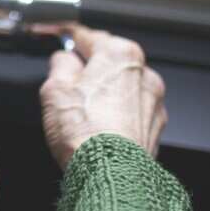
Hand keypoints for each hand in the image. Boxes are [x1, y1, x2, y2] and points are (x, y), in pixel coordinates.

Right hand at [39, 25, 166, 168]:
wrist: (111, 174)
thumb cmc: (85, 132)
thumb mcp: (54, 89)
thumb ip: (60, 65)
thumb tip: (64, 59)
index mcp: (120, 54)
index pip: (88, 36)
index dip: (68, 36)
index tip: (60, 36)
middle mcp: (144, 73)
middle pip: (110, 62)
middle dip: (89, 68)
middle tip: (65, 84)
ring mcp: (153, 102)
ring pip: (123, 88)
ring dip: (105, 93)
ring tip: (82, 112)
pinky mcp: (155, 128)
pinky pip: (132, 112)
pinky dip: (117, 115)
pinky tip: (99, 128)